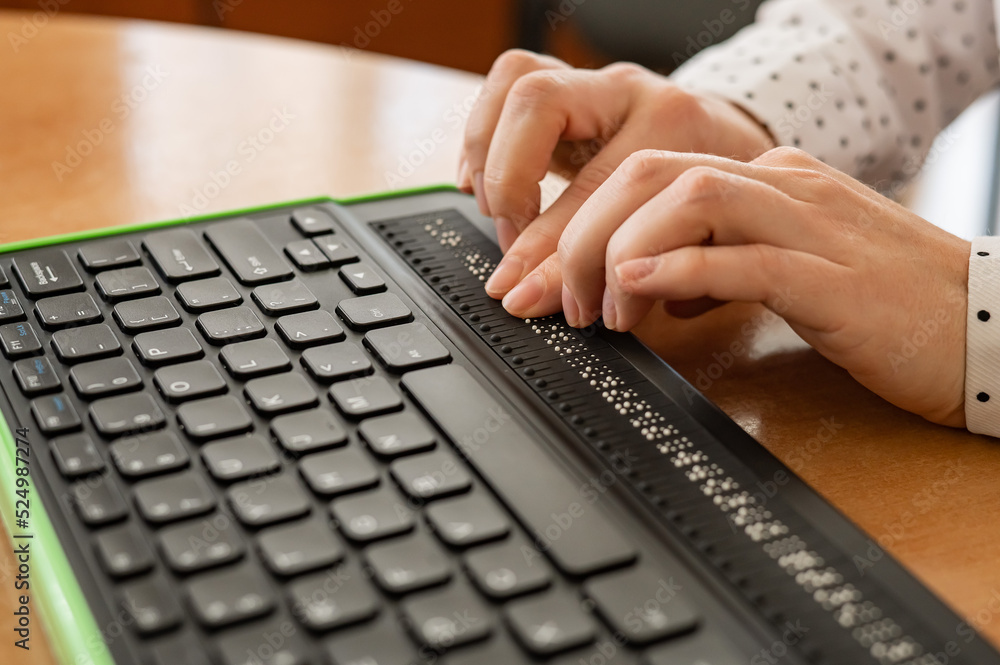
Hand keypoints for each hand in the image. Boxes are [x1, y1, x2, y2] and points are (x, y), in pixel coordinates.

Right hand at [458, 50, 774, 310]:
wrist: (732, 147)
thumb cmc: (717, 194)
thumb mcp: (686, 237)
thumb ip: (621, 266)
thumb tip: (535, 297)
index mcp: (671, 125)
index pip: (594, 182)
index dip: (548, 243)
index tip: (525, 289)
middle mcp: (627, 92)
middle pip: (541, 102)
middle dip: (509, 179)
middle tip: (510, 237)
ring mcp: (593, 85)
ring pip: (518, 78)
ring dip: (486, 150)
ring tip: (491, 208)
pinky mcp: (565, 92)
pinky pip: (504, 85)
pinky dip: (480, 137)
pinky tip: (479, 182)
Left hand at [509, 147, 969, 426]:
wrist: (990, 329)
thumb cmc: (886, 306)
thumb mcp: (787, 271)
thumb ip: (718, 265)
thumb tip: (645, 285)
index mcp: (770, 182)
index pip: (652, 172)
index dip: (584, 221)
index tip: (551, 278)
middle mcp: (785, 188)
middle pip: (654, 174)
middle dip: (583, 233)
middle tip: (557, 300)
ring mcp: (812, 226)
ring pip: (691, 198)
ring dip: (621, 251)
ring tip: (597, 309)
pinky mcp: (834, 279)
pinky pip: (746, 259)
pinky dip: (682, 270)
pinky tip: (639, 291)